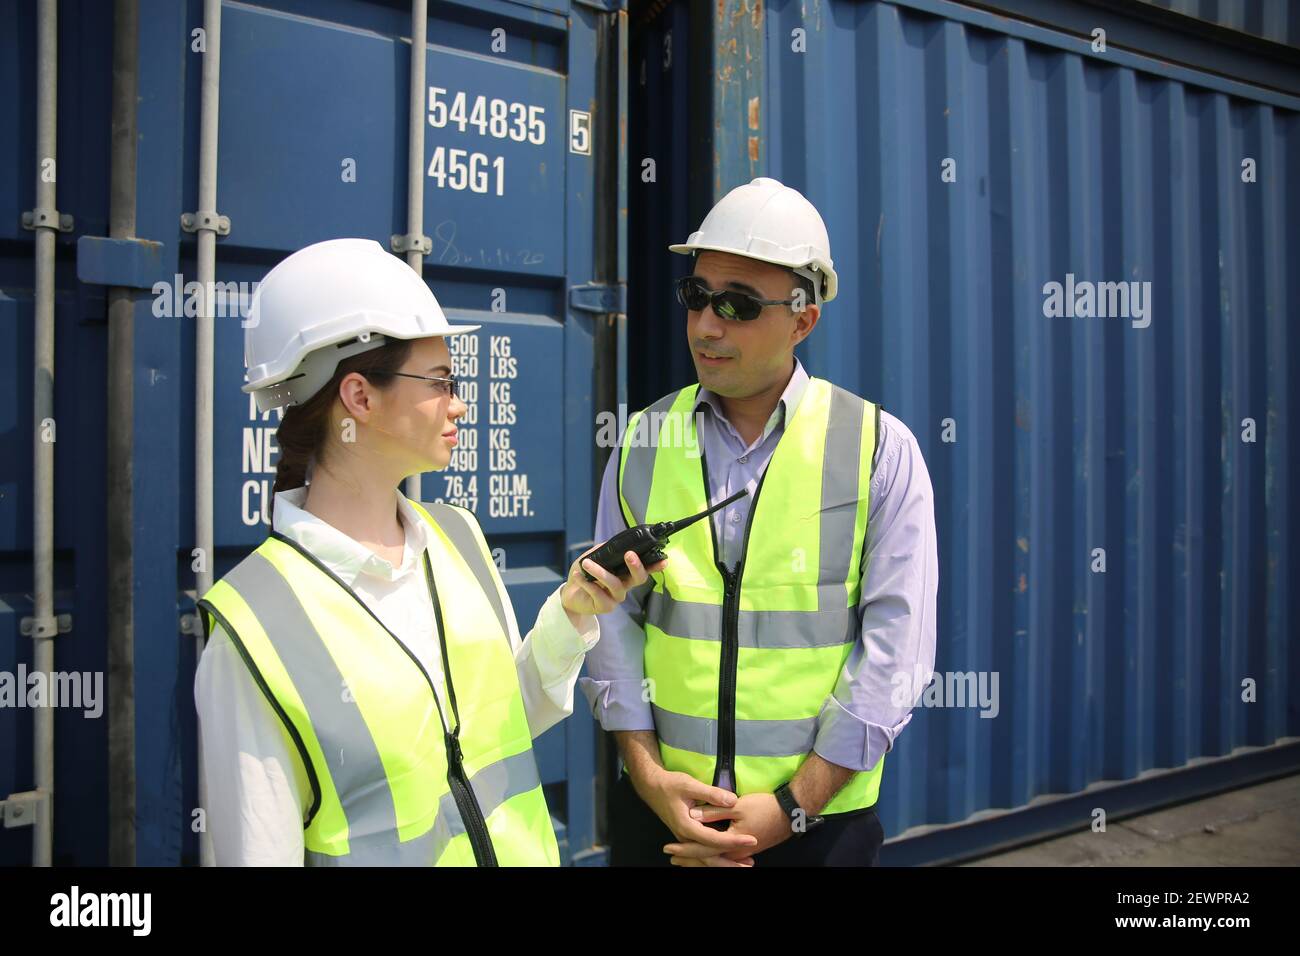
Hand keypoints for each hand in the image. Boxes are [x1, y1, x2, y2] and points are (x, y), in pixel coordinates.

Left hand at [560, 548, 665, 617]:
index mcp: (625, 573)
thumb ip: (605, 550)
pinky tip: (578, 576)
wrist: (569, 594)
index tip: (663, 560)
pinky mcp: (605, 607)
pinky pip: (598, 594)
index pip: (644, 569)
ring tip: (587, 563)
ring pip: (615, 584)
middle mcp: (625, 586)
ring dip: (600, 572)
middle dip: (636, 566)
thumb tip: (615, 542)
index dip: (655, 566)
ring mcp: (616, 598)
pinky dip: (587, 583)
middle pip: (639, 579)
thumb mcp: (593, 556)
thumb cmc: (585, 574)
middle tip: (629, 554)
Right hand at [631, 766, 757, 863]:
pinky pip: (702, 853)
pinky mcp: (687, 836)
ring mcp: (685, 839)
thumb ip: (711, 793)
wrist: (651, 786)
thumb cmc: (670, 784)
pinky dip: (715, 857)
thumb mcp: (690, 785)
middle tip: (750, 863)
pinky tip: (728, 858)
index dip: (733, 841)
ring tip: (744, 865)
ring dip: (724, 863)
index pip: (713, 839)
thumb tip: (733, 800)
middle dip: (730, 863)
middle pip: (709, 857)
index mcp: (686, 826)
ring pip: (705, 858)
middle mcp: (685, 837)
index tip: (751, 839)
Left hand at [664, 793, 792, 865]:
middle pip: (708, 859)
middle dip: (689, 858)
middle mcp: (736, 853)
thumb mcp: (737, 806)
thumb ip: (713, 810)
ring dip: (699, 859)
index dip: (685, 849)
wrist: (789, 812)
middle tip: (671, 857)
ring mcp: (742, 852)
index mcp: (731, 843)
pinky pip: (724, 855)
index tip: (669, 848)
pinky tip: (707, 854)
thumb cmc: (764, 807)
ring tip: (683, 859)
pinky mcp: (747, 848)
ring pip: (716, 859)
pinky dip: (712, 856)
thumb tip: (693, 814)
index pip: (702, 849)